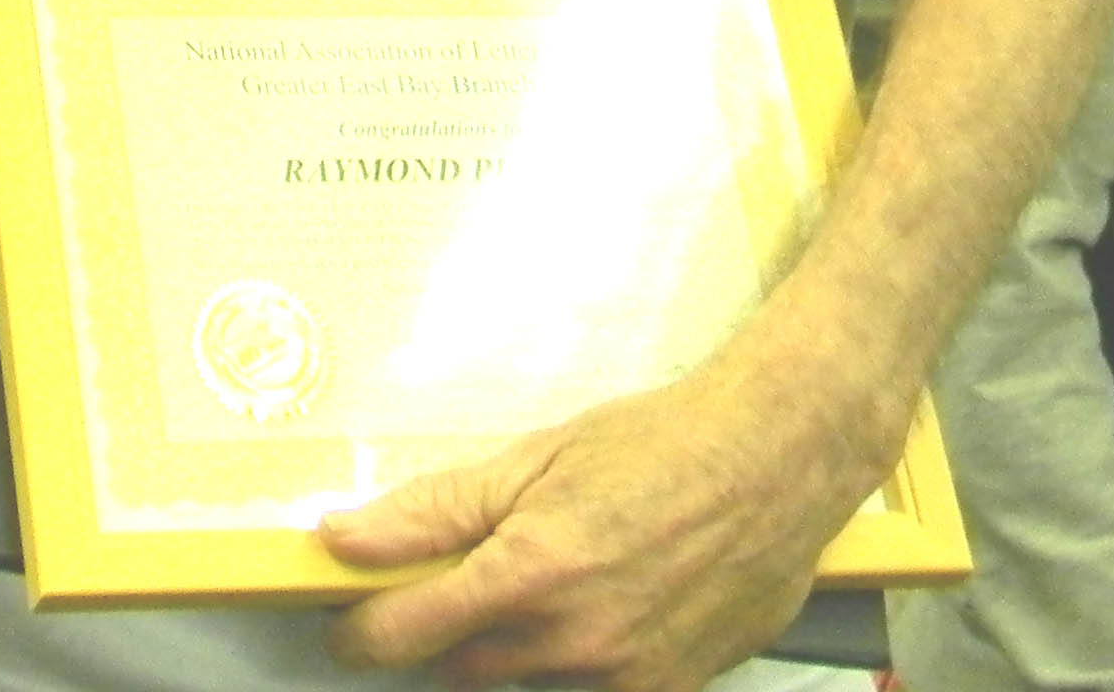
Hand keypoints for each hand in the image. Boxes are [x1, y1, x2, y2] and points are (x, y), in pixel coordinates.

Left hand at [318, 347, 876, 689]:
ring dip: (509, 652)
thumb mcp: (532, 459)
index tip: (344, 626)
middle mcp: (575, 641)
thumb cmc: (649, 445)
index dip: (363, 634)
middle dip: (441, 637)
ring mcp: (628, 678)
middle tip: (448, 586)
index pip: (410, 634)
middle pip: (463, 670)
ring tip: (540, 583)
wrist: (772, 463)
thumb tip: (341, 538)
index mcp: (529, 573)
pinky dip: (572, 667)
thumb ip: (433, 509)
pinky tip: (595, 612)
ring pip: (528, 687)